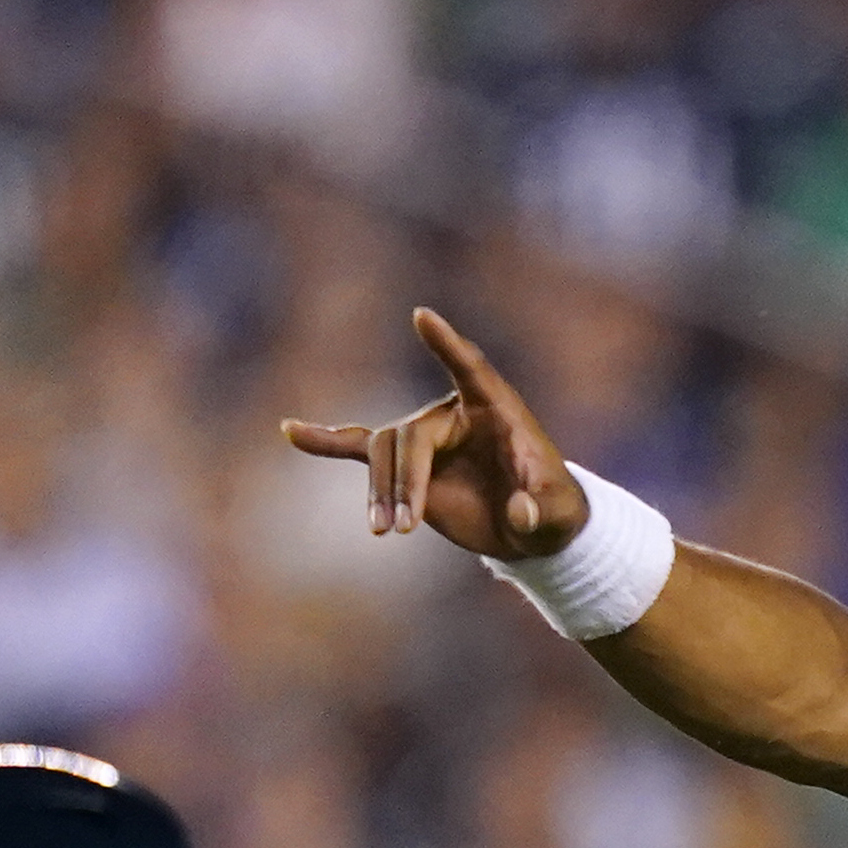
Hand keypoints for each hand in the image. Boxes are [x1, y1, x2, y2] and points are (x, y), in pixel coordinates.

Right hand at [281, 308, 586, 559]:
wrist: (530, 529)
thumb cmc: (552, 511)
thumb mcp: (557, 514)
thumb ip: (542, 510)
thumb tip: (518, 510)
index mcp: (496, 409)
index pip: (470, 368)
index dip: (448, 345)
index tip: (422, 316)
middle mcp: (455, 414)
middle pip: (410, 435)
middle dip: (404, 480)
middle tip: (405, 527)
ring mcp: (426, 438)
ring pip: (384, 453)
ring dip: (381, 493)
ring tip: (388, 530)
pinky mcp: (407, 465)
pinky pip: (360, 447)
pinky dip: (326, 442)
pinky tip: (290, 432)